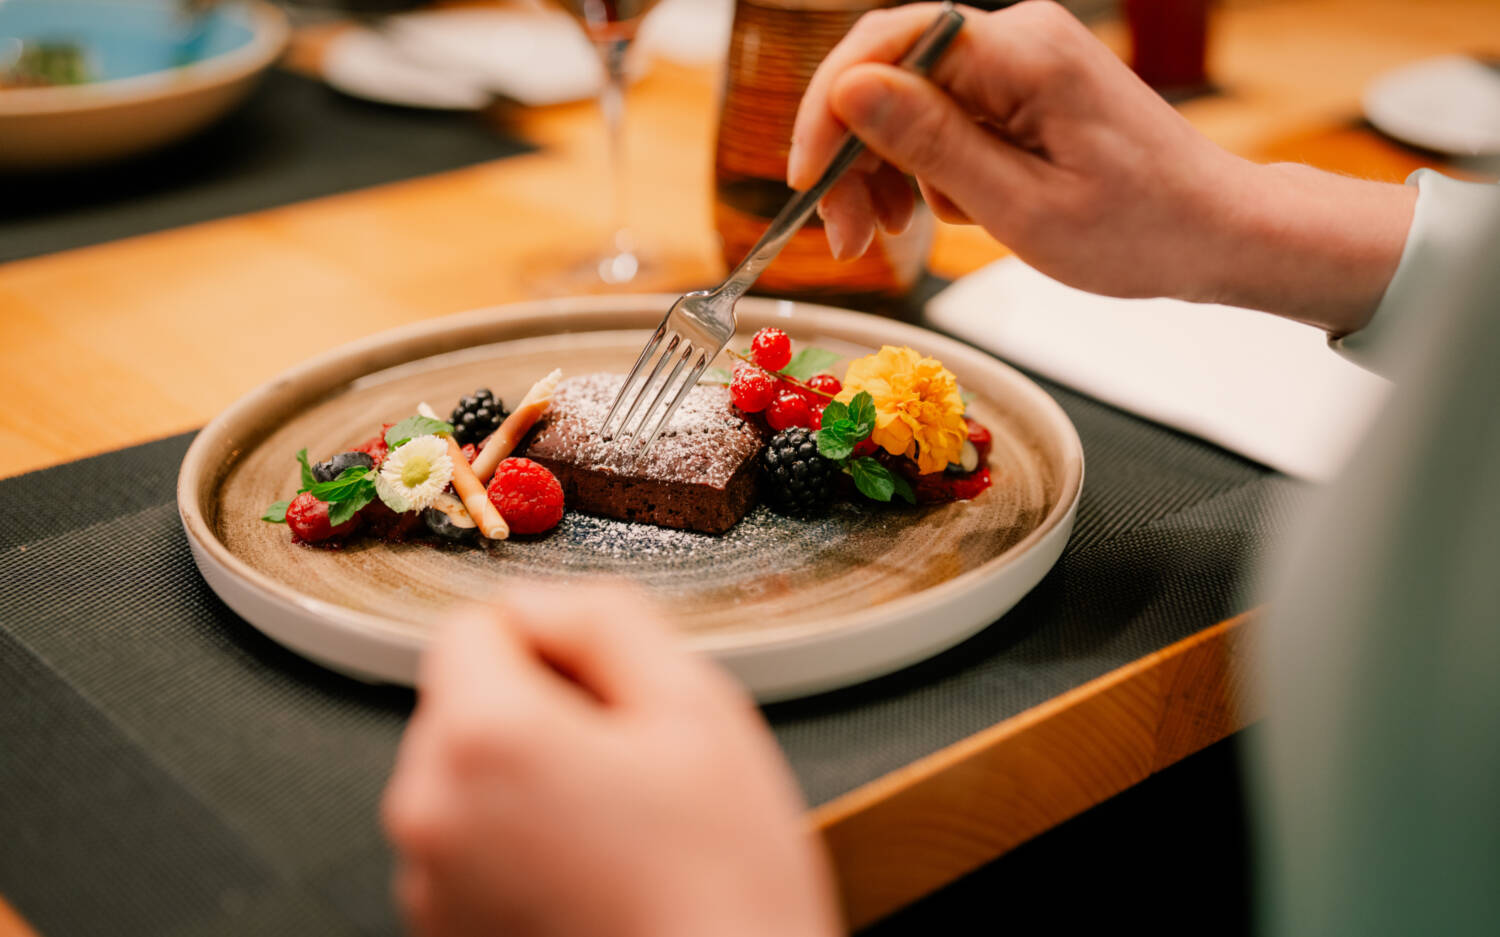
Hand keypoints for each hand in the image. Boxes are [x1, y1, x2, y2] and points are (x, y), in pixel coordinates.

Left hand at [382, 585, 839, 936]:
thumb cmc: (720, 881)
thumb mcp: (696, 704)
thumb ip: (606, 617)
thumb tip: (545, 602)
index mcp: (482, 737)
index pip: (473, 623)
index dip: (552, 643)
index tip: (607, 690)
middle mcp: (429, 808)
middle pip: (466, 700)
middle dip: (540, 711)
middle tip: (631, 763)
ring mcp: (429, 879)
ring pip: (469, 773)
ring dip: (530, 778)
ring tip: (620, 828)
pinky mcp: (444, 928)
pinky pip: (471, 841)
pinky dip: (520, 840)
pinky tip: (595, 869)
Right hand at [789, 1, 1413, 334]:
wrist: (1216, 233)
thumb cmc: (1140, 231)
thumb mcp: (1023, 207)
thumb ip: (932, 145)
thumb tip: (849, 91)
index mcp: (1023, 52)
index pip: (888, 44)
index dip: (829, 109)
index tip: (806, 181)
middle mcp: (1017, 38)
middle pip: (888, 73)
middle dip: (851, 155)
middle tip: (845, 239)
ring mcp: (1019, 61)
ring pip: (906, 100)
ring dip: (881, 170)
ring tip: (887, 237)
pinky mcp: (1021, 89)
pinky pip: (941, 117)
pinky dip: (922, 171)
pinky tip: (938, 215)